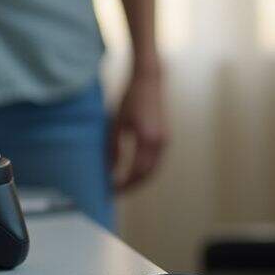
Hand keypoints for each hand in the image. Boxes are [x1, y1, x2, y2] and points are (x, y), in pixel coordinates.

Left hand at [109, 68, 166, 190]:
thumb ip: (113, 146)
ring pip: (152, 169)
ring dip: (137, 179)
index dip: (124, 183)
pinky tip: (129, 173)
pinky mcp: (164, 139)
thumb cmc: (129, 99)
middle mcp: (160, 142)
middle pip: (147, 174)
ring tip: (120, 185)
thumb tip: (109, 169)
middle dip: (131, 185)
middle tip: (114, 192)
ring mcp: (164, 141)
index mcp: (147, 138)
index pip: (137, 170)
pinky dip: (143, 170)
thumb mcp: (115, 123)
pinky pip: (154, 161)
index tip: (110, 190)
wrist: (149, 81)